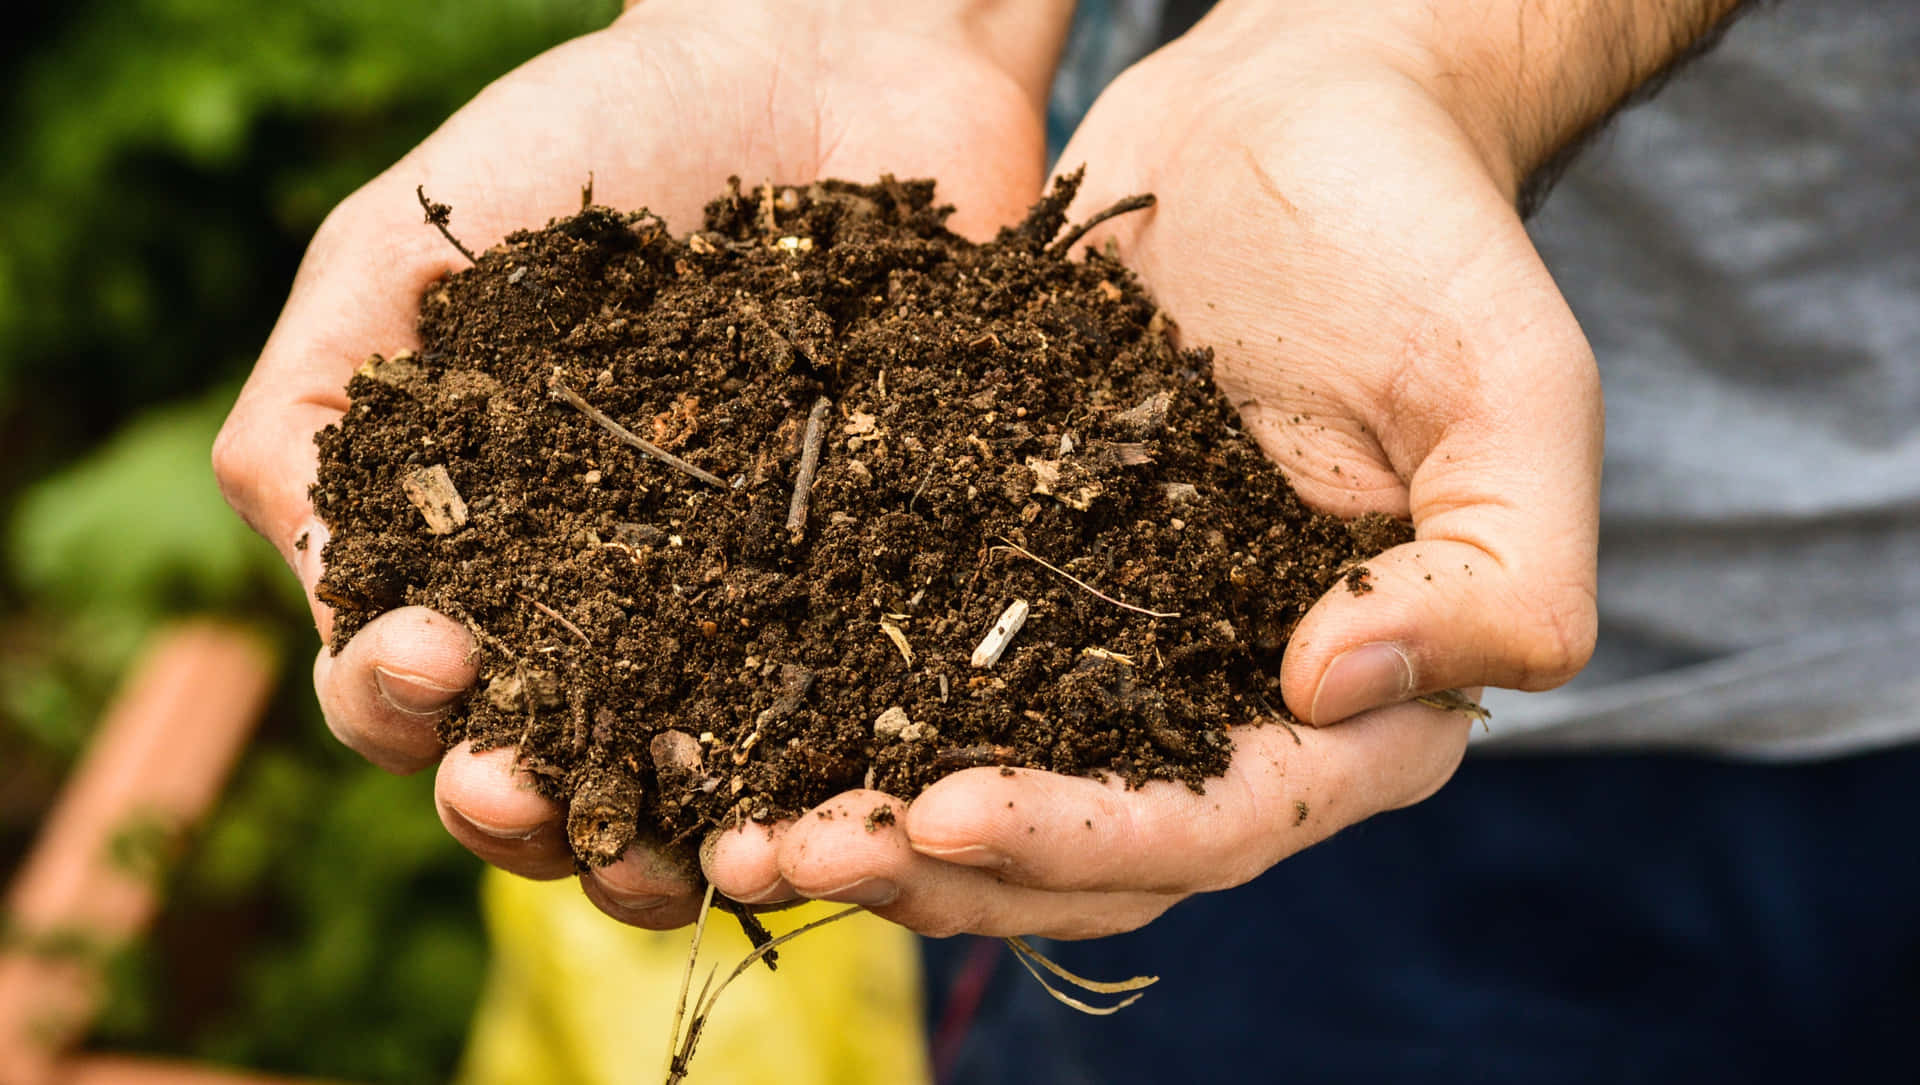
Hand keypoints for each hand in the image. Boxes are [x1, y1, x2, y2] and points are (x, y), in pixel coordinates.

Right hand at [213, 0, 1067, 928]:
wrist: (826, 57)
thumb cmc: (597, 136)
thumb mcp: (410, 244)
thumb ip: (318, 403)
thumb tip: (311, 578)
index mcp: (480, 549)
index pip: (400, 680)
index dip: (394, 698)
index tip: (435, 646)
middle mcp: (609, 612)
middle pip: (545, 774)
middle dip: (520, 811)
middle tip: (525, 798)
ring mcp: (753, 616)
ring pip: (697, 792)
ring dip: (665, 854)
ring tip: (672, 862)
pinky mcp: (892, 593)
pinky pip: (860, 721)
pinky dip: (834, 780)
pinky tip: (827, 803)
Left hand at [701, 5, 1604, 936]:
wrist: (1300, 109)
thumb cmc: (1427, 237)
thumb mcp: (1517, 392)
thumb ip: (1496, 571)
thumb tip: (1327, 690)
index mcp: (1360, 703)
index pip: (1220, 819)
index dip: (1082, 839)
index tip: (940, 816)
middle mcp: (1225, 700)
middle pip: (1081, 847)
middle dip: (935, 868)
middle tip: (781, 852)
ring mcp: (1116, 644)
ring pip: (983, 784)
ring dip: (861, 822)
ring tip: (724, 828)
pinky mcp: (1018, 567)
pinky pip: (918, 666)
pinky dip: (827, 706)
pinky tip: (718, 713)